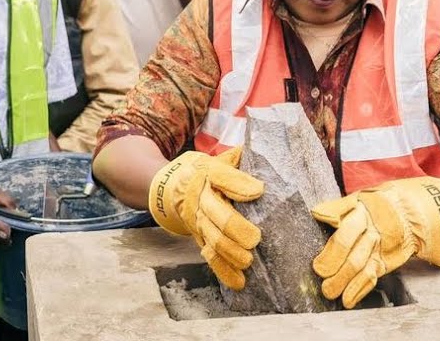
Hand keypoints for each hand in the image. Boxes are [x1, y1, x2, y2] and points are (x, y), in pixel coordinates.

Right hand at [149, 149, 263, 289]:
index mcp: (208, 173)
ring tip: (248, 261)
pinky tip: (239, 281)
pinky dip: (223, 270)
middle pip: (216, 214)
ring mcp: (199, 220)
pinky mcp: (200, 237)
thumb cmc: (208, 171)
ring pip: (213, 238)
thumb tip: (266, 160)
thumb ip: (240, 159)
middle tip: (255, 239)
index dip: (238, 184)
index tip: (259, 191)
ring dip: (230, 252)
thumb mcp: (221, 159)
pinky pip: (210, 256)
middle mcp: (201, 198)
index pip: (221, 177)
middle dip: (235, 228)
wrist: (173, 186)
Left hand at [312, 176, 439, 307]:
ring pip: (363, 270)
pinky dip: (359, 290)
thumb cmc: (373, 206)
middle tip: (323, 282)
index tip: (318, 267)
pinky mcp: (385, 262)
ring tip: (331, 293)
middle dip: (338, 272)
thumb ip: (336, 208)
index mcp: (362, 213)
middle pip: (355, 256)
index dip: (332, 253)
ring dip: (346, 284)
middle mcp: (373, 233)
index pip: (347, 235)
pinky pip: (372, 277)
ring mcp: (380, 250)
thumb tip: (317, 213)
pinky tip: (349, 299)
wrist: (407, 211)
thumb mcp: (357, 200)